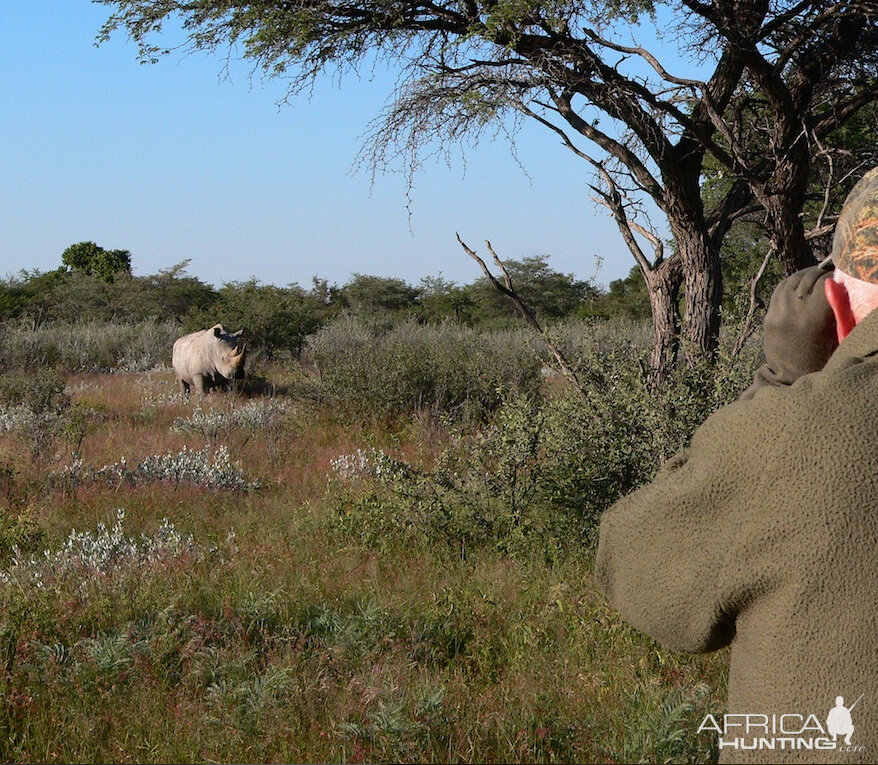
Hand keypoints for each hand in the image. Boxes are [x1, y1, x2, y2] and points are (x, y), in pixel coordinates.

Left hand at [762, 264, 837, 383]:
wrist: (792, 378)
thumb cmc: (822, 358)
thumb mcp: (835, 334)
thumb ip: (836, 309)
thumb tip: (838, 285)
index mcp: (814, 317)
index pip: (824, 282)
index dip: (834, 278)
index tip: (839, 280)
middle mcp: (793, 312)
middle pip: (807, 279)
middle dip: (819, 274)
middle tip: (828, 276)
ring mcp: (777, 314)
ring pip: (790, 281)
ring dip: (803, 276)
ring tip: (813, 277)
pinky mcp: (768, 318)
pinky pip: (778, 292)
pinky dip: (789, 284)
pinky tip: (798, 285)